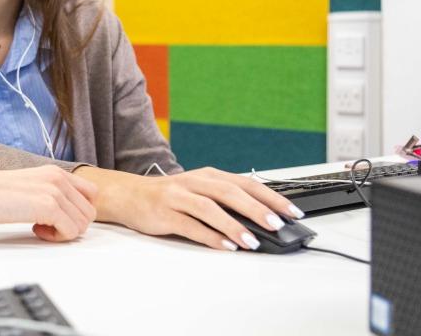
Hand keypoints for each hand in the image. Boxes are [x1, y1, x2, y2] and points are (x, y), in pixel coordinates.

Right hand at [0, 166, 97, 241]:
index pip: (91, 195)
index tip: (56, 218)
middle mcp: (59, 178)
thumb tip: (63, 214)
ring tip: (40, 228)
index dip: (77, 212)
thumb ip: (48, 193)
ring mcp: (55, 191)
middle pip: (89, 212)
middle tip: (47, 226)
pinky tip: (35, 230)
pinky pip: (71, 231)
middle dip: (71, 225)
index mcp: (55, 172)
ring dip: (63, 233)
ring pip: (83, 224)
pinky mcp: (48, 206)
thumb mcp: (28, 185)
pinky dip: (56, 238)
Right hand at [77, 166, 303, 250]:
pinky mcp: (164, 213)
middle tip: (276, 225)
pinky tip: (224, 247)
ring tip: (252, 241)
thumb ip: (225, 202)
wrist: (129, 194)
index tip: (292, 212)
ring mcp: (178, 196)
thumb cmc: (169, 196)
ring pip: (210, 208)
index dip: (270, 196)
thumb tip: (261, 222)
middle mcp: (194, 182)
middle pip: (230, 193)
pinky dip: (209, 236)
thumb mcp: (199, 191)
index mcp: (208, 175)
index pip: (245, 183)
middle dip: (256, 209)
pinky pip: (190, 225)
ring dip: (233, 225)